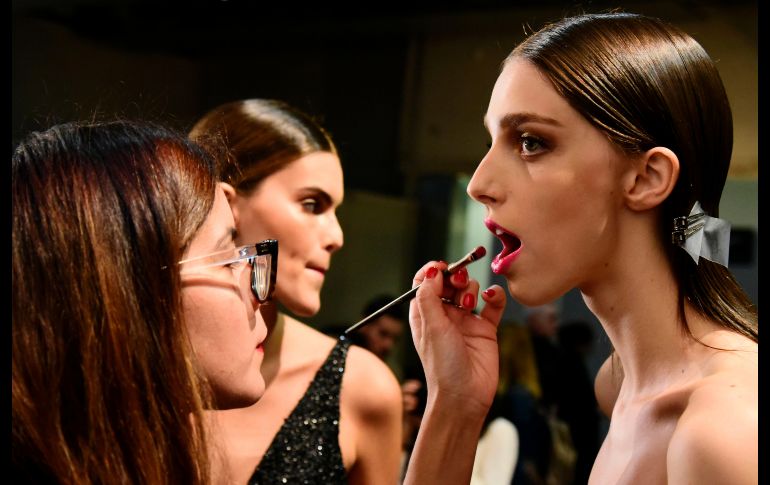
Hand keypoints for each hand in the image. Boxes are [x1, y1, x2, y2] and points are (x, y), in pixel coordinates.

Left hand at [408, 261, 505, 415]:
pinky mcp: (486, 329)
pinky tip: (491, 297)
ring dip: (470, 289)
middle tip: (458, 281)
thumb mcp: (431, 328)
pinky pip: (492, 305)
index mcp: (425, 315)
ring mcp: (466, 321)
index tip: (442, 266)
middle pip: (449, 283)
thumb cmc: (442, 366)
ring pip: (470, 290)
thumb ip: (430, 297)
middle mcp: (444, 316)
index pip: (425, 283)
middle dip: (455, 277)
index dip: (432, 271)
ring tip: (469, 304)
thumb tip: (432, 271)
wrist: (465, 397)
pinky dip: (494, 296)